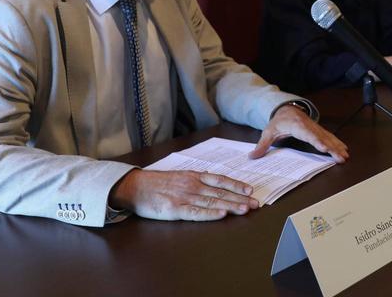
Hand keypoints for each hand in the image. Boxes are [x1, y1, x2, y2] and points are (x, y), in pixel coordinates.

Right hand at [109, 168, 257, 220]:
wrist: (135, 187)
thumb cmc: (157, 183)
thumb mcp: (180, 177)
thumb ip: (196, 180)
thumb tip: (215, 185)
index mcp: (194, 176)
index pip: (220, 180)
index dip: (237, 185)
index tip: (250, 191)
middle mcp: (192, 185)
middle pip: (220, 192)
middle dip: (239, 198)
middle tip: (255, 204)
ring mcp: (184, 196)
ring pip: (212, 202)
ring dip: (230, 206)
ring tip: (244, 210)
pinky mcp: (175, 208)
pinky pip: (196, 212)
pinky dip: (210, 214)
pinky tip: (222, 215)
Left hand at [249, 105, 347, 162]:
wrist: (287, 109)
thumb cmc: (278, 121)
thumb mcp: (268, 132)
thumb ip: (262, 145)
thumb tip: (252, 157)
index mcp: (297, 126)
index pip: (308, 134)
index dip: (316, 141)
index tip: (324, 148)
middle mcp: (309, 126)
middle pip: (322, 137)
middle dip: (332, 147)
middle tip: (340, 157)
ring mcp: (315, 128)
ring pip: (328, 137)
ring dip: (337, 147)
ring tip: (344, 156)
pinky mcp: (319, 130)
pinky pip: (329, 137)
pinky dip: (337, 143)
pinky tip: (344, 150)